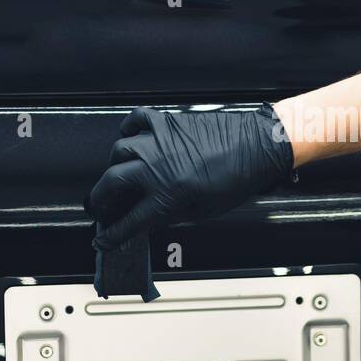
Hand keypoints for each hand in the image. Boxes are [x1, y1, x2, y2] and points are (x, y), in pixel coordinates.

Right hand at [85, 104, 294, 247]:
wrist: (258, 144)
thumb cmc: (239, 176)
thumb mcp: (206, 209)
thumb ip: (173, 214)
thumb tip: (153, 219)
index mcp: (169, 194)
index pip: (130, 221)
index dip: (113, 235)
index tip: (104, 239)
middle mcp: (158, 167)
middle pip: (112, 183)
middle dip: (101, 200)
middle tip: (102, 208)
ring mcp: (159, 141)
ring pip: (118, 151)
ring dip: (114, 166)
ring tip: (119, 175)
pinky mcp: (167, 122)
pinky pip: (135, 121)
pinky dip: (128, 130)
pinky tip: (130, 139)